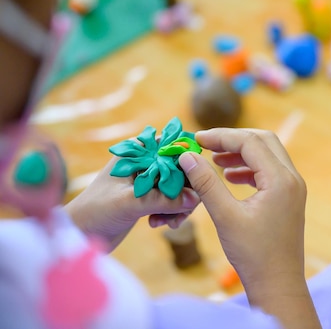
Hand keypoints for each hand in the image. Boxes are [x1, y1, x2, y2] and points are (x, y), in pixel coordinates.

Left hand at [65, 156, 200, 251]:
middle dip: (185, 190)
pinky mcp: (150, 198)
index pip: (173, 148)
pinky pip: (173, 201)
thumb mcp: (129, 203)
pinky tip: (158, 224)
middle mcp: (145, 162)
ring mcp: (148, 181)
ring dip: (179, 205)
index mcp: (137, 151)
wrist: (78, 236)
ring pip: (180, 187)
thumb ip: (162, 200)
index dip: (189, 164)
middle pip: (181, 169)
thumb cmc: (94, 211)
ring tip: (168, 222)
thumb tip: (195, 198)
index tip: (197, 184)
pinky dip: (172, 213)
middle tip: (182, 211)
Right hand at [179, 129, 320, 328]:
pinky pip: (269, 171)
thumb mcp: (225, 216)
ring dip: (241, 153)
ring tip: (214, 160)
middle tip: (206, 145)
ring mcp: (293, 188)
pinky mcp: (289, 198)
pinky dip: (249, 168)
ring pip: (268, 155)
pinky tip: (229, 177)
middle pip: (263, 141)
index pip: (250, 142)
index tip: (196, 139)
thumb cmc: (253, 254)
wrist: (277, 284)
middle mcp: (292, 178)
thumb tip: (187, 156)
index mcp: (280, 180)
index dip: (222, 136)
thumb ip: (206, 183)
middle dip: (233, 140)